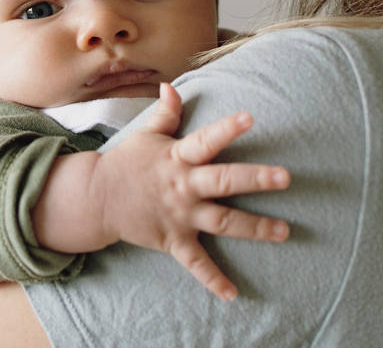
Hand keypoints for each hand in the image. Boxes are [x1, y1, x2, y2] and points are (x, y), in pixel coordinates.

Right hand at [92, 83, 289, 299]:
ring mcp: (180, 216)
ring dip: (254, 228)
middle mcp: (183, 187)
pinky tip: (233, 294)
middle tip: (285, 177)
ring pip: (222, 222)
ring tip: (283, 231)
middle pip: (222, 181)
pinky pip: (196, 264)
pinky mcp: (174, 241)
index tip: (250, 118)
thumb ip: (165, 113)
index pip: (206, 140)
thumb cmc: (128, 162)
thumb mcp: (145, 134)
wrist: (98, 198)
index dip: (227, 129)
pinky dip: (213, 280)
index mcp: (178, 158)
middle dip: (254, 179)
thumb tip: (171, 88)